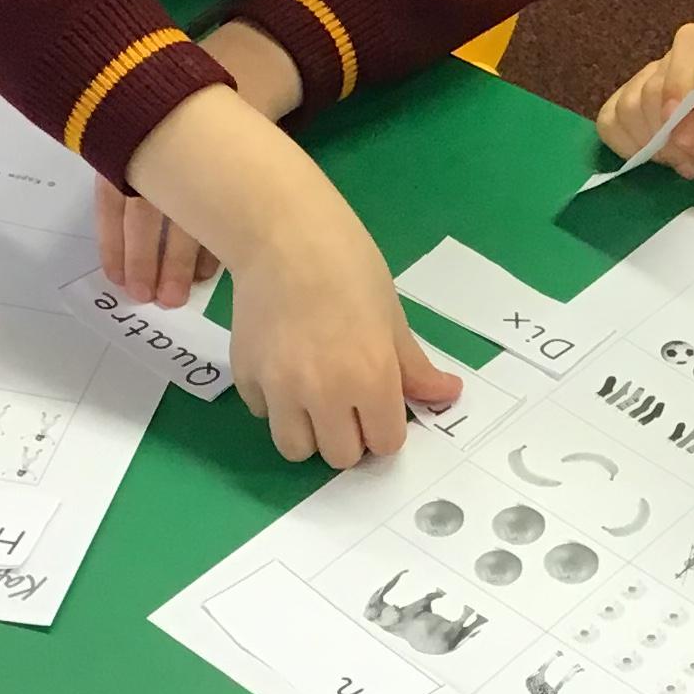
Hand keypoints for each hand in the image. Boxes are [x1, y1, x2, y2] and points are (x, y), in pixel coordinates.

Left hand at [91, 23, 303, 302]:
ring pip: (187, 217)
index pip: (113, 200)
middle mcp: (162, 147)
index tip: (117, 280)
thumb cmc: (183, 108)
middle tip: (150, 298)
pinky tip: (210, 272)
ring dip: (181, 262)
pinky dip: (215, 244)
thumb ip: (128, 169)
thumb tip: (120, 239)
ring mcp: (203, 152)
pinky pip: (224, 211)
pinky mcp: (240, 155)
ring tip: (178, 295)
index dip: (114, 243)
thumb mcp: (144, 125)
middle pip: (148, 214)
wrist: (245, 66)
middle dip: (147, 260)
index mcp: (130, 139)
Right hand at [230, 152, 459, 466]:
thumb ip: (413, 368)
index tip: (380, 406)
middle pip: (340, 457)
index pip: (385, 444)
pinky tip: (283, 366)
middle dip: (349, 437)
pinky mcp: (246, 376)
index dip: (385, 428)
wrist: (283, 235)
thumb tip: (447, 396)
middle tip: (348, 404)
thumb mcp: (392, 317)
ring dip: (309, 432)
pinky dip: (275, 402)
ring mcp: (280, 389)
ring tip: (313, 399)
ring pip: (296, 449)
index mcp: (372, 379)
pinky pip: (263, 414)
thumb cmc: (349, 267)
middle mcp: (326, 394)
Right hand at [596, 22, 693, 195]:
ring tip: (683, 163)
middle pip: (650, 90)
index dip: (678, 82)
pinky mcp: (622, 109)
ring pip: (625, 109)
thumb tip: (679, 130)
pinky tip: (655, 160)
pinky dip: (627, 148)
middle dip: (668, 136)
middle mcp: (674, 61)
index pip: (690, 44)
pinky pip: (608, 125)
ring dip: (651, 147)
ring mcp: (643, 82)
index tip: (677, 124)